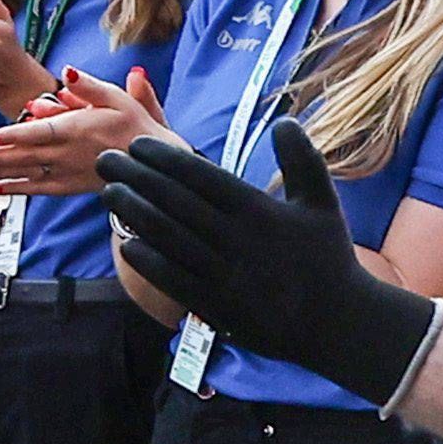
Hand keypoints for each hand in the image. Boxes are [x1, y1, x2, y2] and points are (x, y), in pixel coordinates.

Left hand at [0, 65, 163, 197]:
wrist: (152, 162)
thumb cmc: (134, 125)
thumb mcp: (116, 97)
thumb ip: (88, 86)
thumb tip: (67, 71)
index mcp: (77, 128)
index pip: (38, 132)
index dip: (12, 135)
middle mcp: (67, 153)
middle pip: (24, 154)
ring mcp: (67, 172)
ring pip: (26, 172)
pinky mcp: (69, 186)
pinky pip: (38, 189)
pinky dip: (16, 189)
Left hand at [98, 119, 434, 405]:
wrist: (337, 323)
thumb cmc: (327, 258)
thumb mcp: (323, 203)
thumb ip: (303, 159)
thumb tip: (285, 120)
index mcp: (259, 210)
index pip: (200, 176)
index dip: (163, 158)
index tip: (137, 145)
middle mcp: (237, 239)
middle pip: (174, 201)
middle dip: (135, 177)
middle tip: (105, 160)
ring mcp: (224, 274)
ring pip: (167, 237)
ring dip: (132, 212)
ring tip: (108, 193)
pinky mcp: (216, 306)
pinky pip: (172, 278)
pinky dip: (147, 259)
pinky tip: (125, 243)